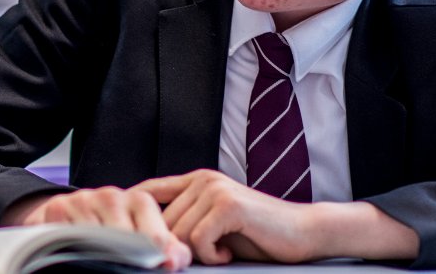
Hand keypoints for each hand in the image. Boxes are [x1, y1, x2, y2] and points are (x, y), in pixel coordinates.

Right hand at [2, 187, 191, 270]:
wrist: (71, 214)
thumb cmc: (114, 228)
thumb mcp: (144, 234)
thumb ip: (168, 247)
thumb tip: (175, 261)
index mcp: (139, 200)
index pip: (155, 237)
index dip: (156, 256)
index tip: (157, 266)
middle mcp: (112, 196)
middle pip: (126, 241)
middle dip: (128, 259)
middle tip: (125, 265)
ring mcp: (84, 200)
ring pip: (98, 241)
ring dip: (100, 256)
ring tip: (101, 260)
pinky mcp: (59, 208)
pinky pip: (70, 237)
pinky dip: (75, 251)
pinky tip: (79, 253)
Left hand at [132, 169, 311, 264]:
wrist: (303, 232)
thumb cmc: (258, 233)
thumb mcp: (213, 223)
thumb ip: (185, 220)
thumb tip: (146, 238)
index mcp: (196, 180)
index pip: (149, 191)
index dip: (135, 214)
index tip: (131, 237)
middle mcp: (203, 180)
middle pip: (161, 223)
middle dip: (177, 247)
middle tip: (206, 256)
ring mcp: (215, 190)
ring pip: (178, 233)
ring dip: (197, 254)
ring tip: (221, 253)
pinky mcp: (228, 205)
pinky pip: (198, 240)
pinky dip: (211, 256)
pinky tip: (228, 254)